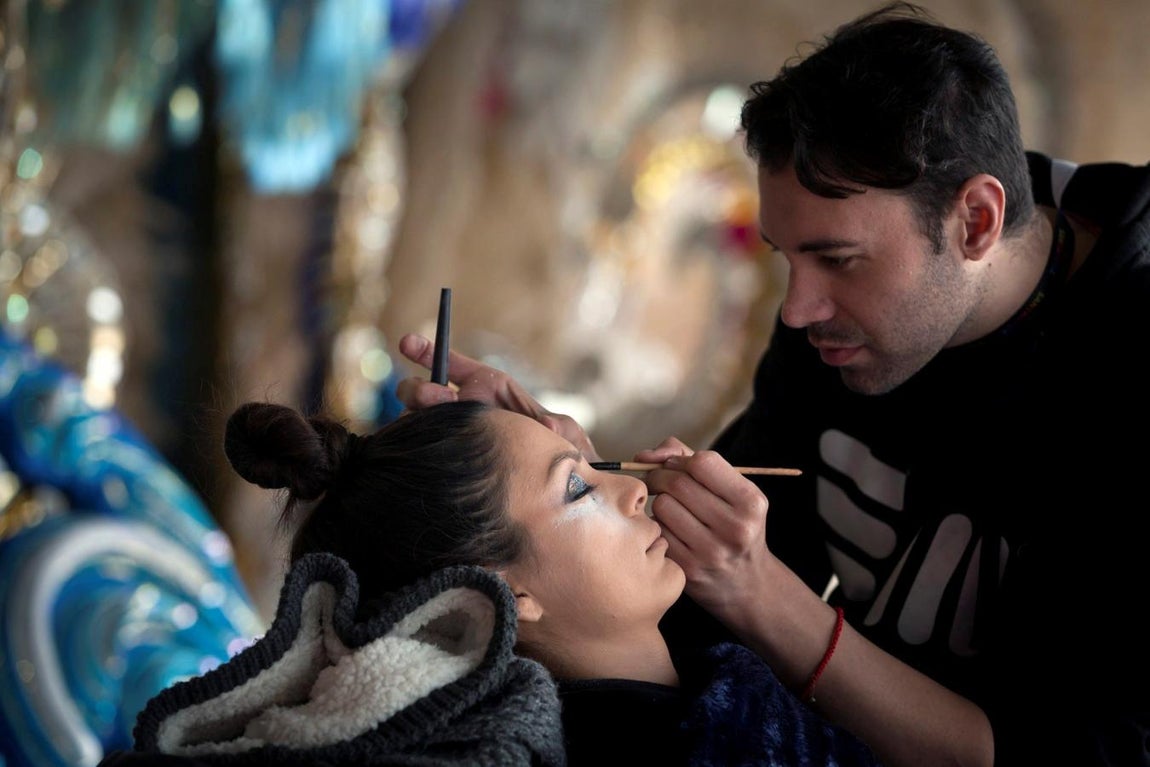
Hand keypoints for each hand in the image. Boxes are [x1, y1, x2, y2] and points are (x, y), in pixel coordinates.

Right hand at [395, 333, 600, 459]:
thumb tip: (550, 426)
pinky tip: (412, 452)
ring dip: (415, 419)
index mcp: (489, 389)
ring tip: (427, 425)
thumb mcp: (566, 436)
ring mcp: (451, 435)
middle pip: (426, 392)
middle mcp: (464, 408)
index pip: (454, 365)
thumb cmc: (558, 454)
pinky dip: (411, 447)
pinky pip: (418, 449)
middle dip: (420, 390)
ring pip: (417, 420)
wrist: (552, 491)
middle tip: (432, 397)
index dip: (429, 351)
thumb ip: (560, 428)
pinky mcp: (443, 459)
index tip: (407, 343)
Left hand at [641, 440, 771, 620]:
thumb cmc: (732, 524)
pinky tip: (670, 530)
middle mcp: (735, 527)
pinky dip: (658, 526)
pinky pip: (657, 531)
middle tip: (660, 482)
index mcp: (750, 502)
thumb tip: (644, 456)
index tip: (676, 467)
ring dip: (659, 502)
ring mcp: (711, 551)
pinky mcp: (688, 569)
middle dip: (660, 476)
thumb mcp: (731, 491)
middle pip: (677, 482)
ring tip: (672, 510)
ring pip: (662, 505)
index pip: (702, 462)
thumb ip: (690, 460)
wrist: (746, 584)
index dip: (681, 460)